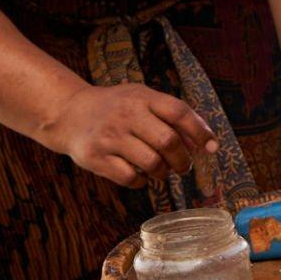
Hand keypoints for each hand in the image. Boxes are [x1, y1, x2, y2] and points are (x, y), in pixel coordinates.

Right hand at [40, 83, 215, 188]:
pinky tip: (137, 173)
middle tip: (183, 166)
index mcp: (141, 98)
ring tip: (160, 170)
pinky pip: (130, 178)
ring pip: (152, 164)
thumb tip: (203, 143)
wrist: (68, 114)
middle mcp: (125, 115)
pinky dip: (141, 181)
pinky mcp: (96, 158)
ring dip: (163, 173)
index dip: (200, 131)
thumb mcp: (141, 99)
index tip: (211, 147)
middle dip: (183, 160)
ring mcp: (109, 137)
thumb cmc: (115, 108)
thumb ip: (170, 116)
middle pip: (168, 142)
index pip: (178, 112)